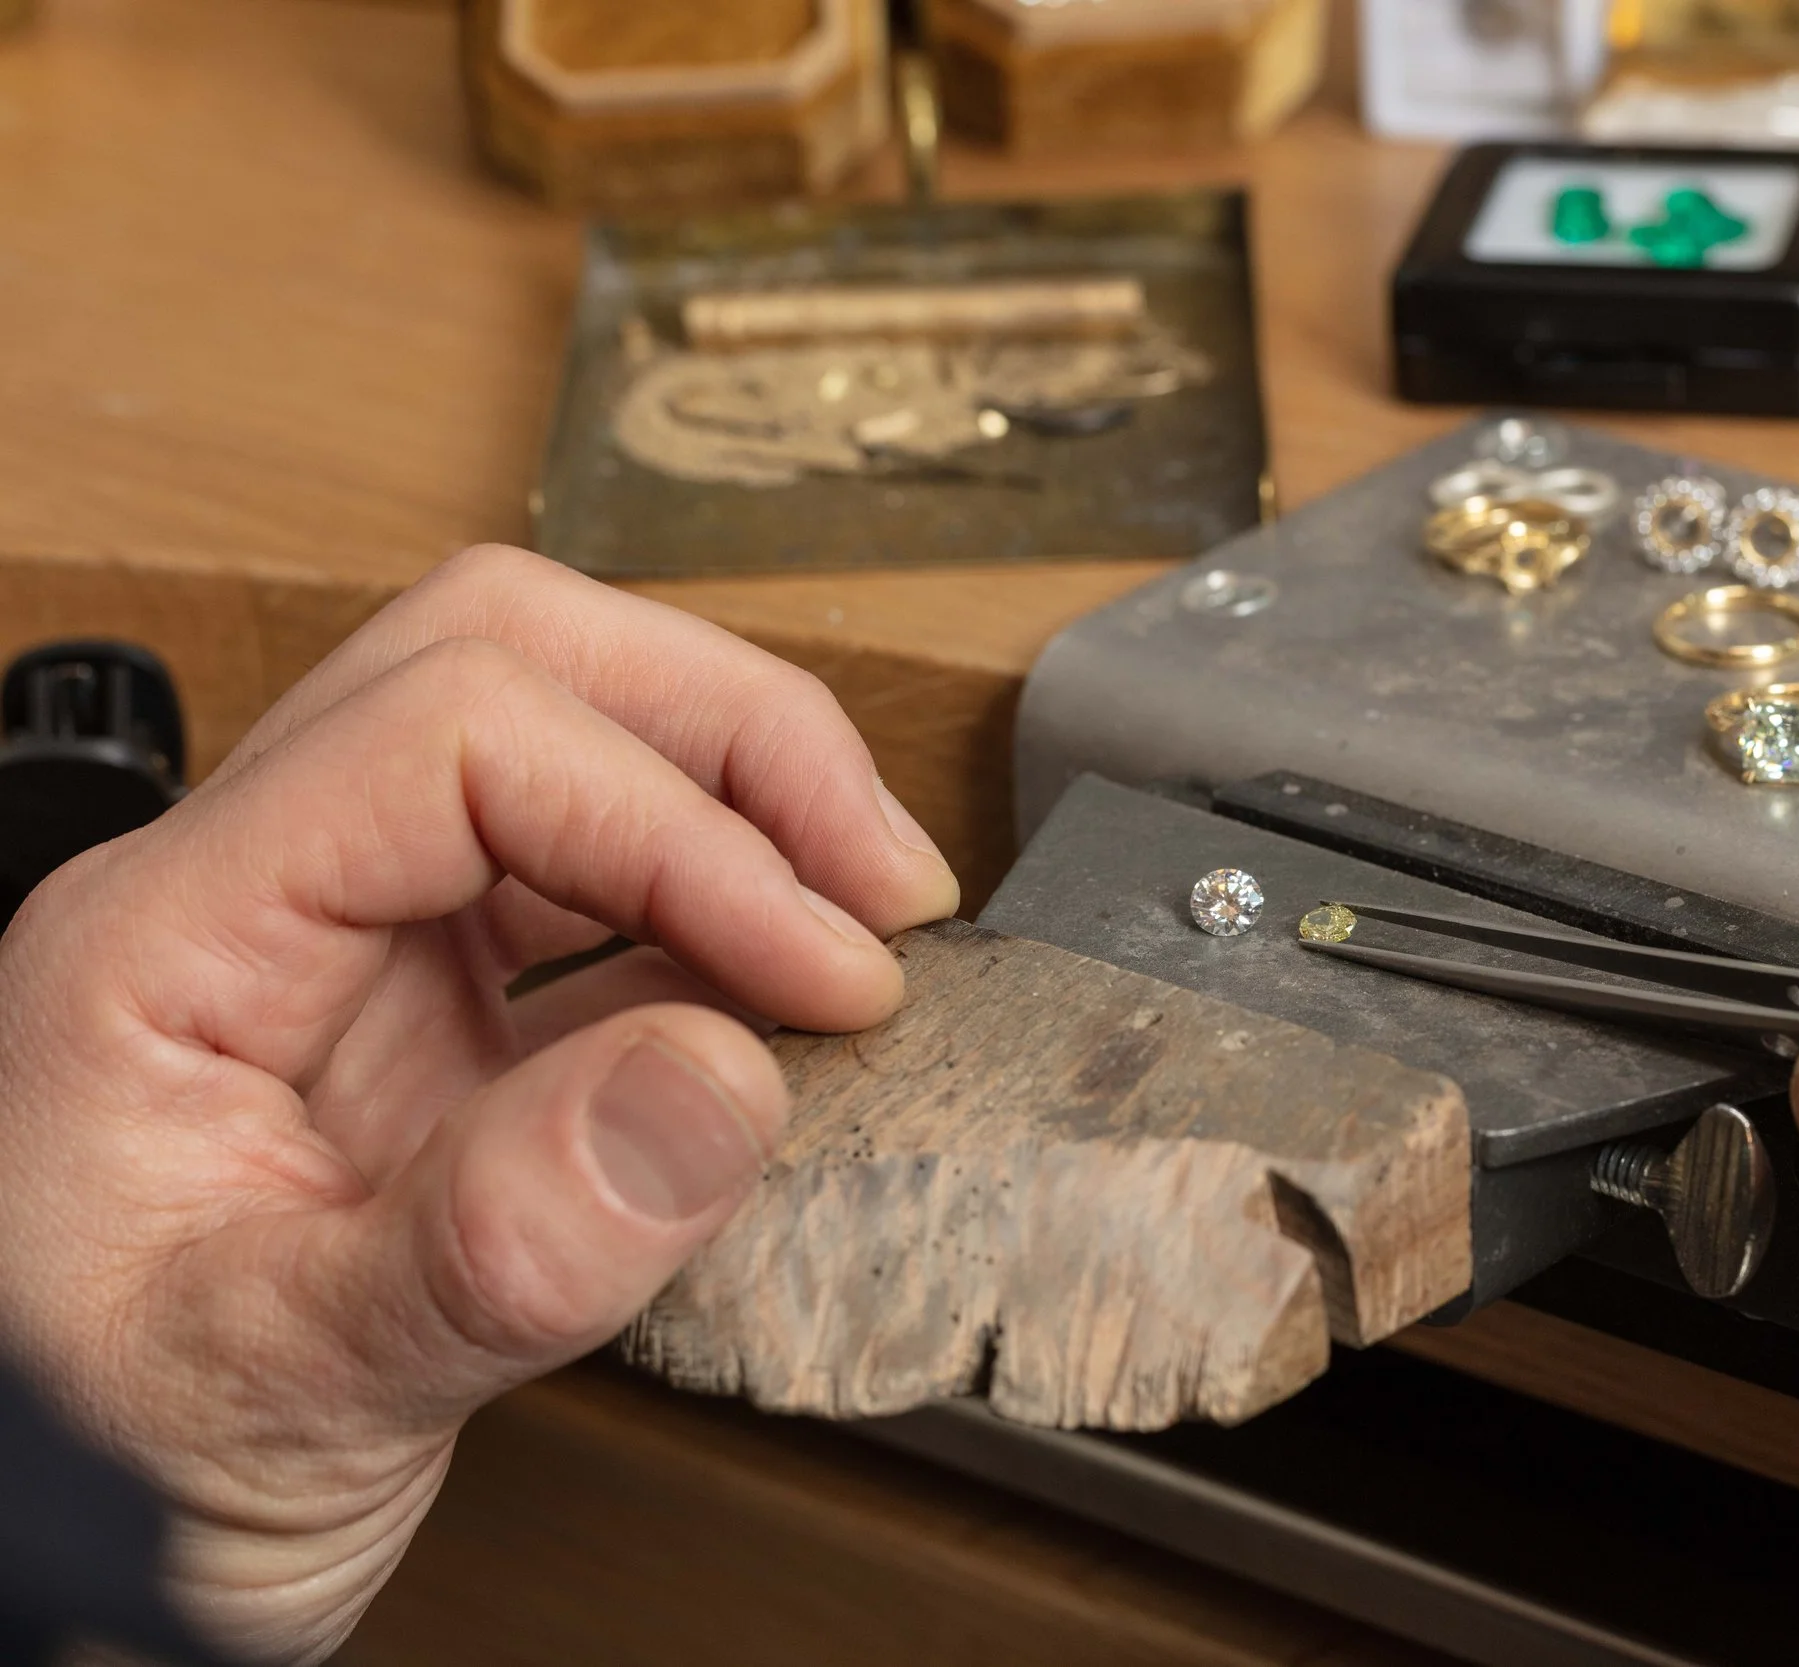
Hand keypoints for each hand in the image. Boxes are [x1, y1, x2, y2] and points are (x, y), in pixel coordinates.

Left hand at [0, 547, 958, 1661]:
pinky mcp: (434, 1025)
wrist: (62, 1579)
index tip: (824, 967)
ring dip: (745, 806)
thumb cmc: (87, 1487)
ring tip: (865, 925)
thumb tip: (718, 1080)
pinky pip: (600, 901)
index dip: (675, 822)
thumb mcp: (264, 1400)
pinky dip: (727, 922)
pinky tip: (796, 1006)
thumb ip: (483, 1248)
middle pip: (514, 662)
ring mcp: (350, 953)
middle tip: (880, 880)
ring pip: (567, 742)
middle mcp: (261, 902)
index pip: (454, 737)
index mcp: (174, 939)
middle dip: (733, 741)